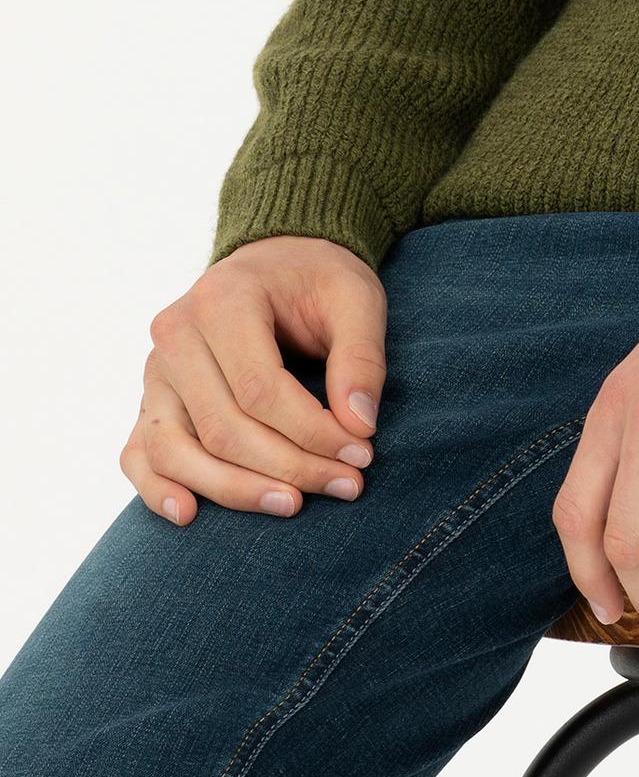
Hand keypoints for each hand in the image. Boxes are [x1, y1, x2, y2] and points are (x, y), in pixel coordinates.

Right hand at [122, 235, 386, 524]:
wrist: (275, 262)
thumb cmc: (316, 280)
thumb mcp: (356, 297)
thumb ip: (361, 356)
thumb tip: (360, 426)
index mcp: (224, 297)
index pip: (261, 389)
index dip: (312, 432)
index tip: (361, 455)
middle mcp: (177, 333)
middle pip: (223, 426)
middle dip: (288, 466)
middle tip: (347, 485)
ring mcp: (155, 370)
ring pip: (176, 450)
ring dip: (234, 490)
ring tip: (292, 505)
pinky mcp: (149, 399)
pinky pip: (139, 454)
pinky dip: (158, 489)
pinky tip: (191, 514)